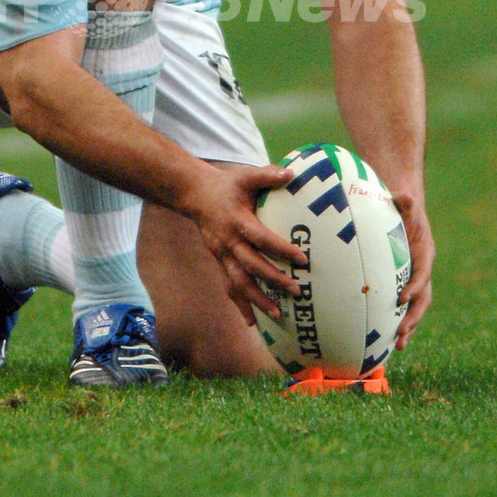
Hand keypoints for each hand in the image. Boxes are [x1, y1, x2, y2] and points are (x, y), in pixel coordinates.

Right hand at [189, 163, 308, 325]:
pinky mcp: (219, 261)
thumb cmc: (226, 184)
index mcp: (237, 221)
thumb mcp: (245, 176)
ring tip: (277, 315)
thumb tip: (292, 174)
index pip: (262, 239)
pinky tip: (252, 322)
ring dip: (257, 300)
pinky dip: (240, 304)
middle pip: (252, 266)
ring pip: (239, 282)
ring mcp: (222, 254)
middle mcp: (229, 242)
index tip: (302, 259)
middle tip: (297, 291)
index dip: (281, 249)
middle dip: (273, 280)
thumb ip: (268, 175)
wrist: (195, 194)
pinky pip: (229, 285)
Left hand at [391, 190, 434, 349]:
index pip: (422, 273)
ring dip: (407, 327)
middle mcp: (421, 270)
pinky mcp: (401, 283)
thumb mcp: (403, 203)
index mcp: (424, 253)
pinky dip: (395, 321)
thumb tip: (402, 196)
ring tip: (398, 346)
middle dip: (413, 317)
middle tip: (401, 334)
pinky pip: (401, 305)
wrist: (401, 210)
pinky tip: (383, 339)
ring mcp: (412, 279)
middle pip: (422, 299)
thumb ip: (404, 202)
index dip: (415, 286)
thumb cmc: (401, 207)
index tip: (402, 298)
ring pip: (414, 308)